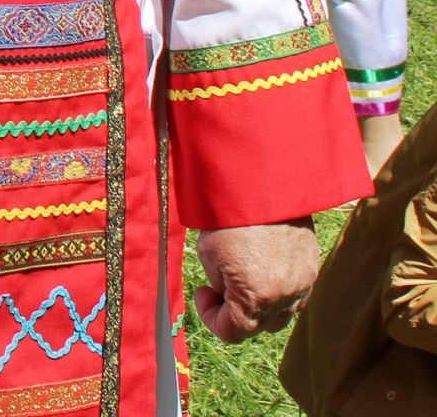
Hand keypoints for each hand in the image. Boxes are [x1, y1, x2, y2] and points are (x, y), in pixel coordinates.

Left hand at [194, 218, 319, 341]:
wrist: (264, 183)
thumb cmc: (229, 216)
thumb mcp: (209, 254)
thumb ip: (221, 285)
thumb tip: (227, 293)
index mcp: (257, 297)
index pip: (234, 331)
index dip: (211, 318)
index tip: (202, 293)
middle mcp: (286, 297)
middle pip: (259, 325)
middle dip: (235, 312)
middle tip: (218, 286)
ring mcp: (303, 284)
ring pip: (280, 312)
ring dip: (259, 303)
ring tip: (241, 275)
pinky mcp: (312, 269)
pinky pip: (295, 294)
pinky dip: (277, 290)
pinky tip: (261, 267)